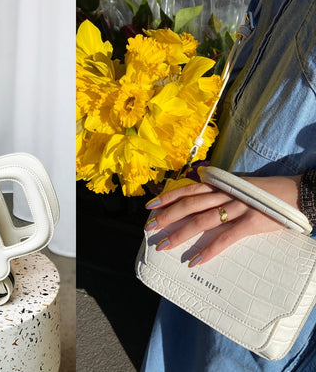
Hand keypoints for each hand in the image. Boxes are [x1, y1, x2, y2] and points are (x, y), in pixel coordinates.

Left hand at [144, 175, 301, 266]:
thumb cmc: (265, 193)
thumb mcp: (238, 188)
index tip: (150, 206)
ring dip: (180, 234)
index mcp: (221, 186)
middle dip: (167, 216)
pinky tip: (195, 260)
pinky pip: (225, 238)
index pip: (188, 190)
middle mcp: (225, 194)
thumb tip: (198, 204)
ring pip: (202, 220)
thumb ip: (219, 194)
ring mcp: (237, 208)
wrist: (296, 193)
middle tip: (149, 229)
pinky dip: (209, 250)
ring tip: (164, 246)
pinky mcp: (250, 223)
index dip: (168, 197)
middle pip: (189, 204)